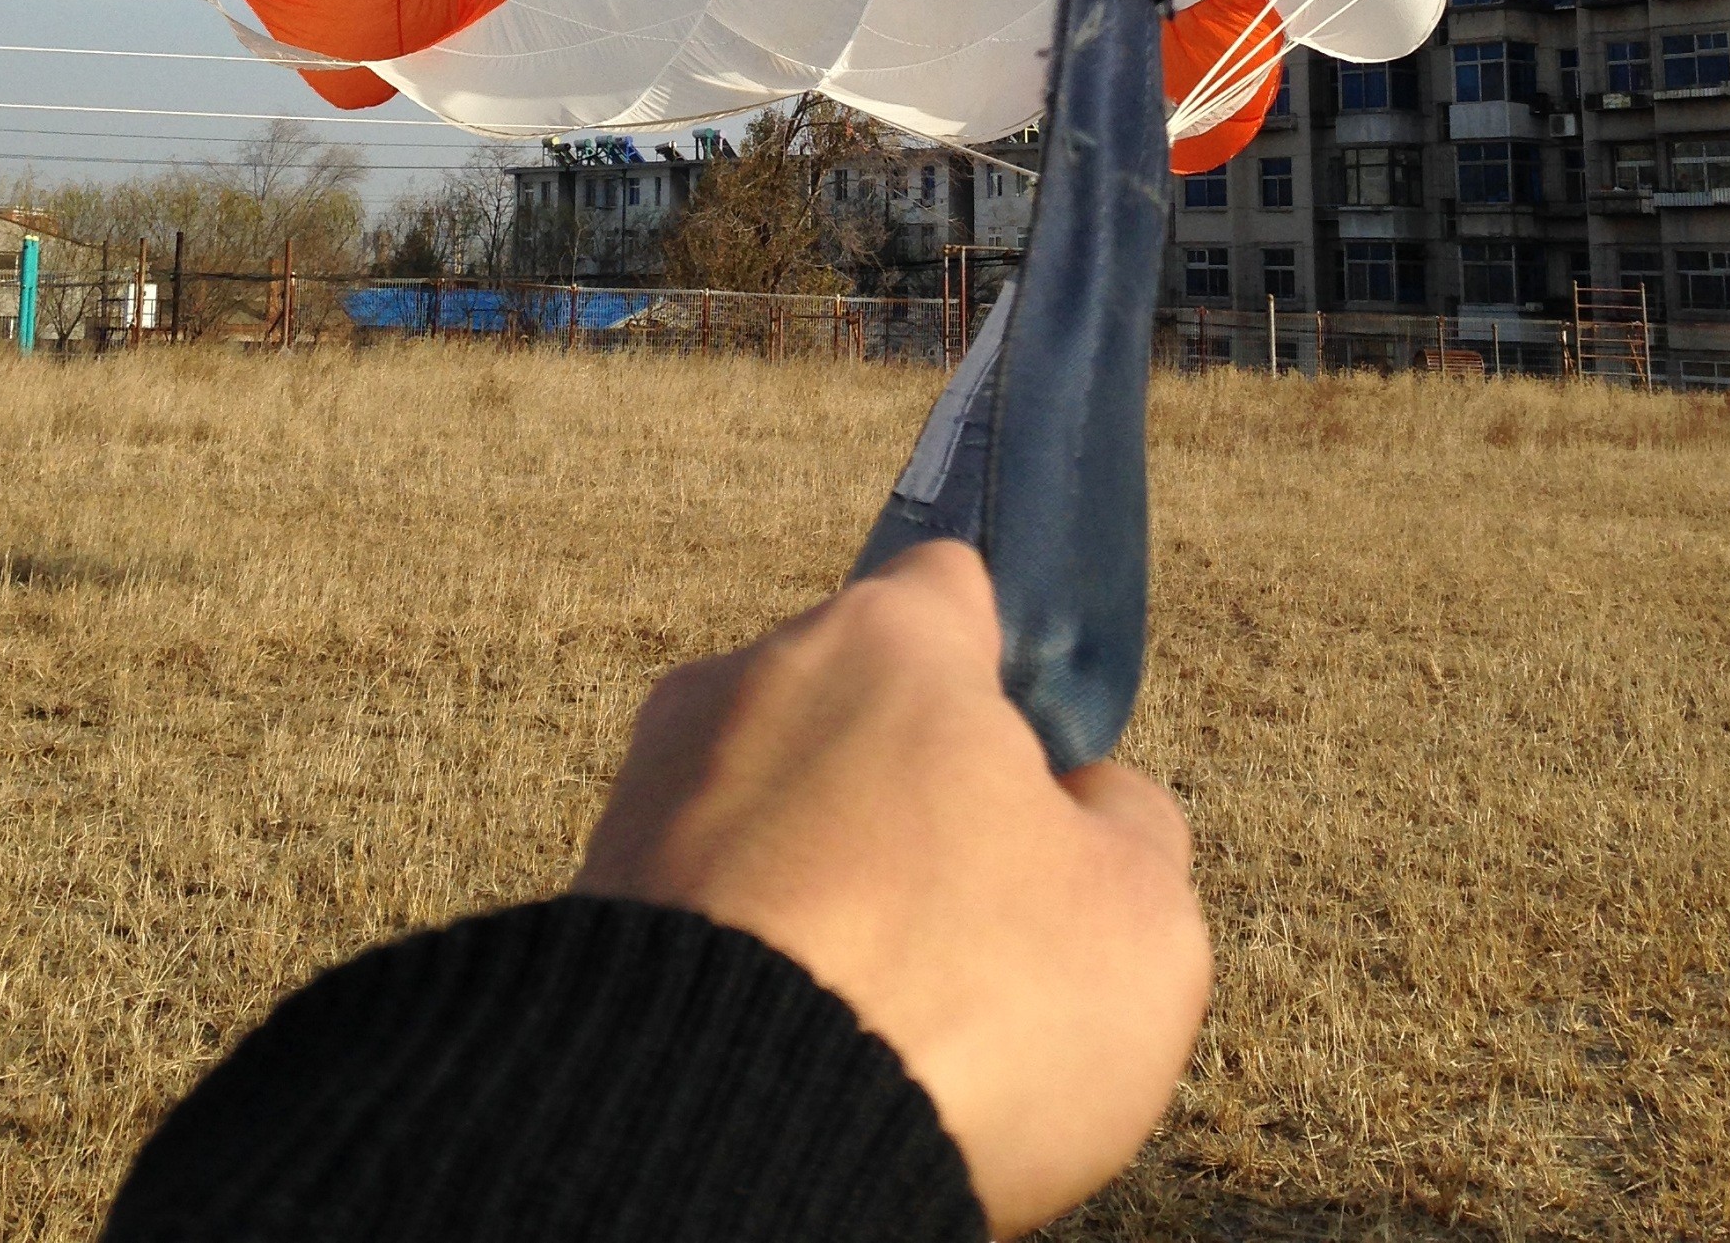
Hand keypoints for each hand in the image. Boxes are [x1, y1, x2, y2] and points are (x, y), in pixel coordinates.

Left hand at [573, 539, 1211, 1237]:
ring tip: (880, 1010)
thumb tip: (1090, 806)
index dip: (1012, 677)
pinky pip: (703, 906)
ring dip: (825, 883)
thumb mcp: (1141, 919)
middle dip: (913, 800)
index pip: (957, 587)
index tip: (1043, 776)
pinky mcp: (588, 901)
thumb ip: (1130, 829)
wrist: (715, 1142)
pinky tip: (798, 1040)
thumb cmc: (956, 998)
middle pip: (862, 714)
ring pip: (776, 813)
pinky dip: (749, 959)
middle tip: (977, 928)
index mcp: (885, 639)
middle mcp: (748, 676)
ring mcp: (650, 786)